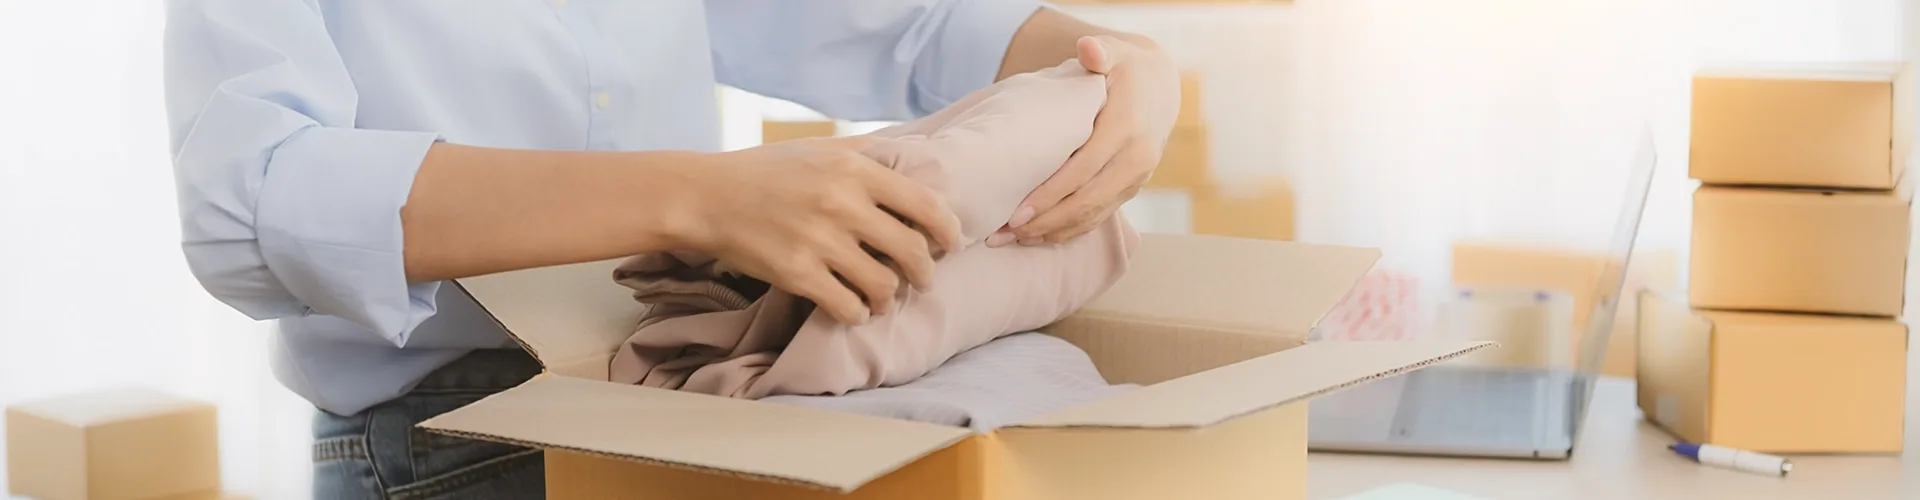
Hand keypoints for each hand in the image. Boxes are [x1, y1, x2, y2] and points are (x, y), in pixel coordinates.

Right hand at [680, 137, 963, 323]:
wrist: (706, 197)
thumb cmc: (765, 170)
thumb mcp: (819, 148)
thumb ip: (866, 154)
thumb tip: (914, 160)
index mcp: (854, 170)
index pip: (924, 204)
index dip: (947, 230)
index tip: (951, 243)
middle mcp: (843, 205)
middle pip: (911, 251)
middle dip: (925, 272)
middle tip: (923, 279)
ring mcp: (820, 242)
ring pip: (883, 285)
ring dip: (889, 297)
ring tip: (883, 296)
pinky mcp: (797, 275)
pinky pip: (847, 307)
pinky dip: (858, 312)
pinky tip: (854, 308)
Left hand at [988, 35, 1179, 246]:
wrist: (1161, 86)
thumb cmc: (1126, 68)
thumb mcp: (1115, 52)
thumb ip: (1099, 51)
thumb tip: (1088, 48)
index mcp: (1127, 127)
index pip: (1084, 170)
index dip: (1050, 194)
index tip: (1017, 211)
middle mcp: (1136, 158)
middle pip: (1086, 201)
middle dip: (1045, 221)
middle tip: (1004, 233)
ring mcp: (1136, 177)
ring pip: (1093, 215)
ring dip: (1054, 232)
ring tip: (1014, 241)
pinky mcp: (1131, 188)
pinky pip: (1100, 216)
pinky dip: (1070, 231)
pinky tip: (1040, 238)